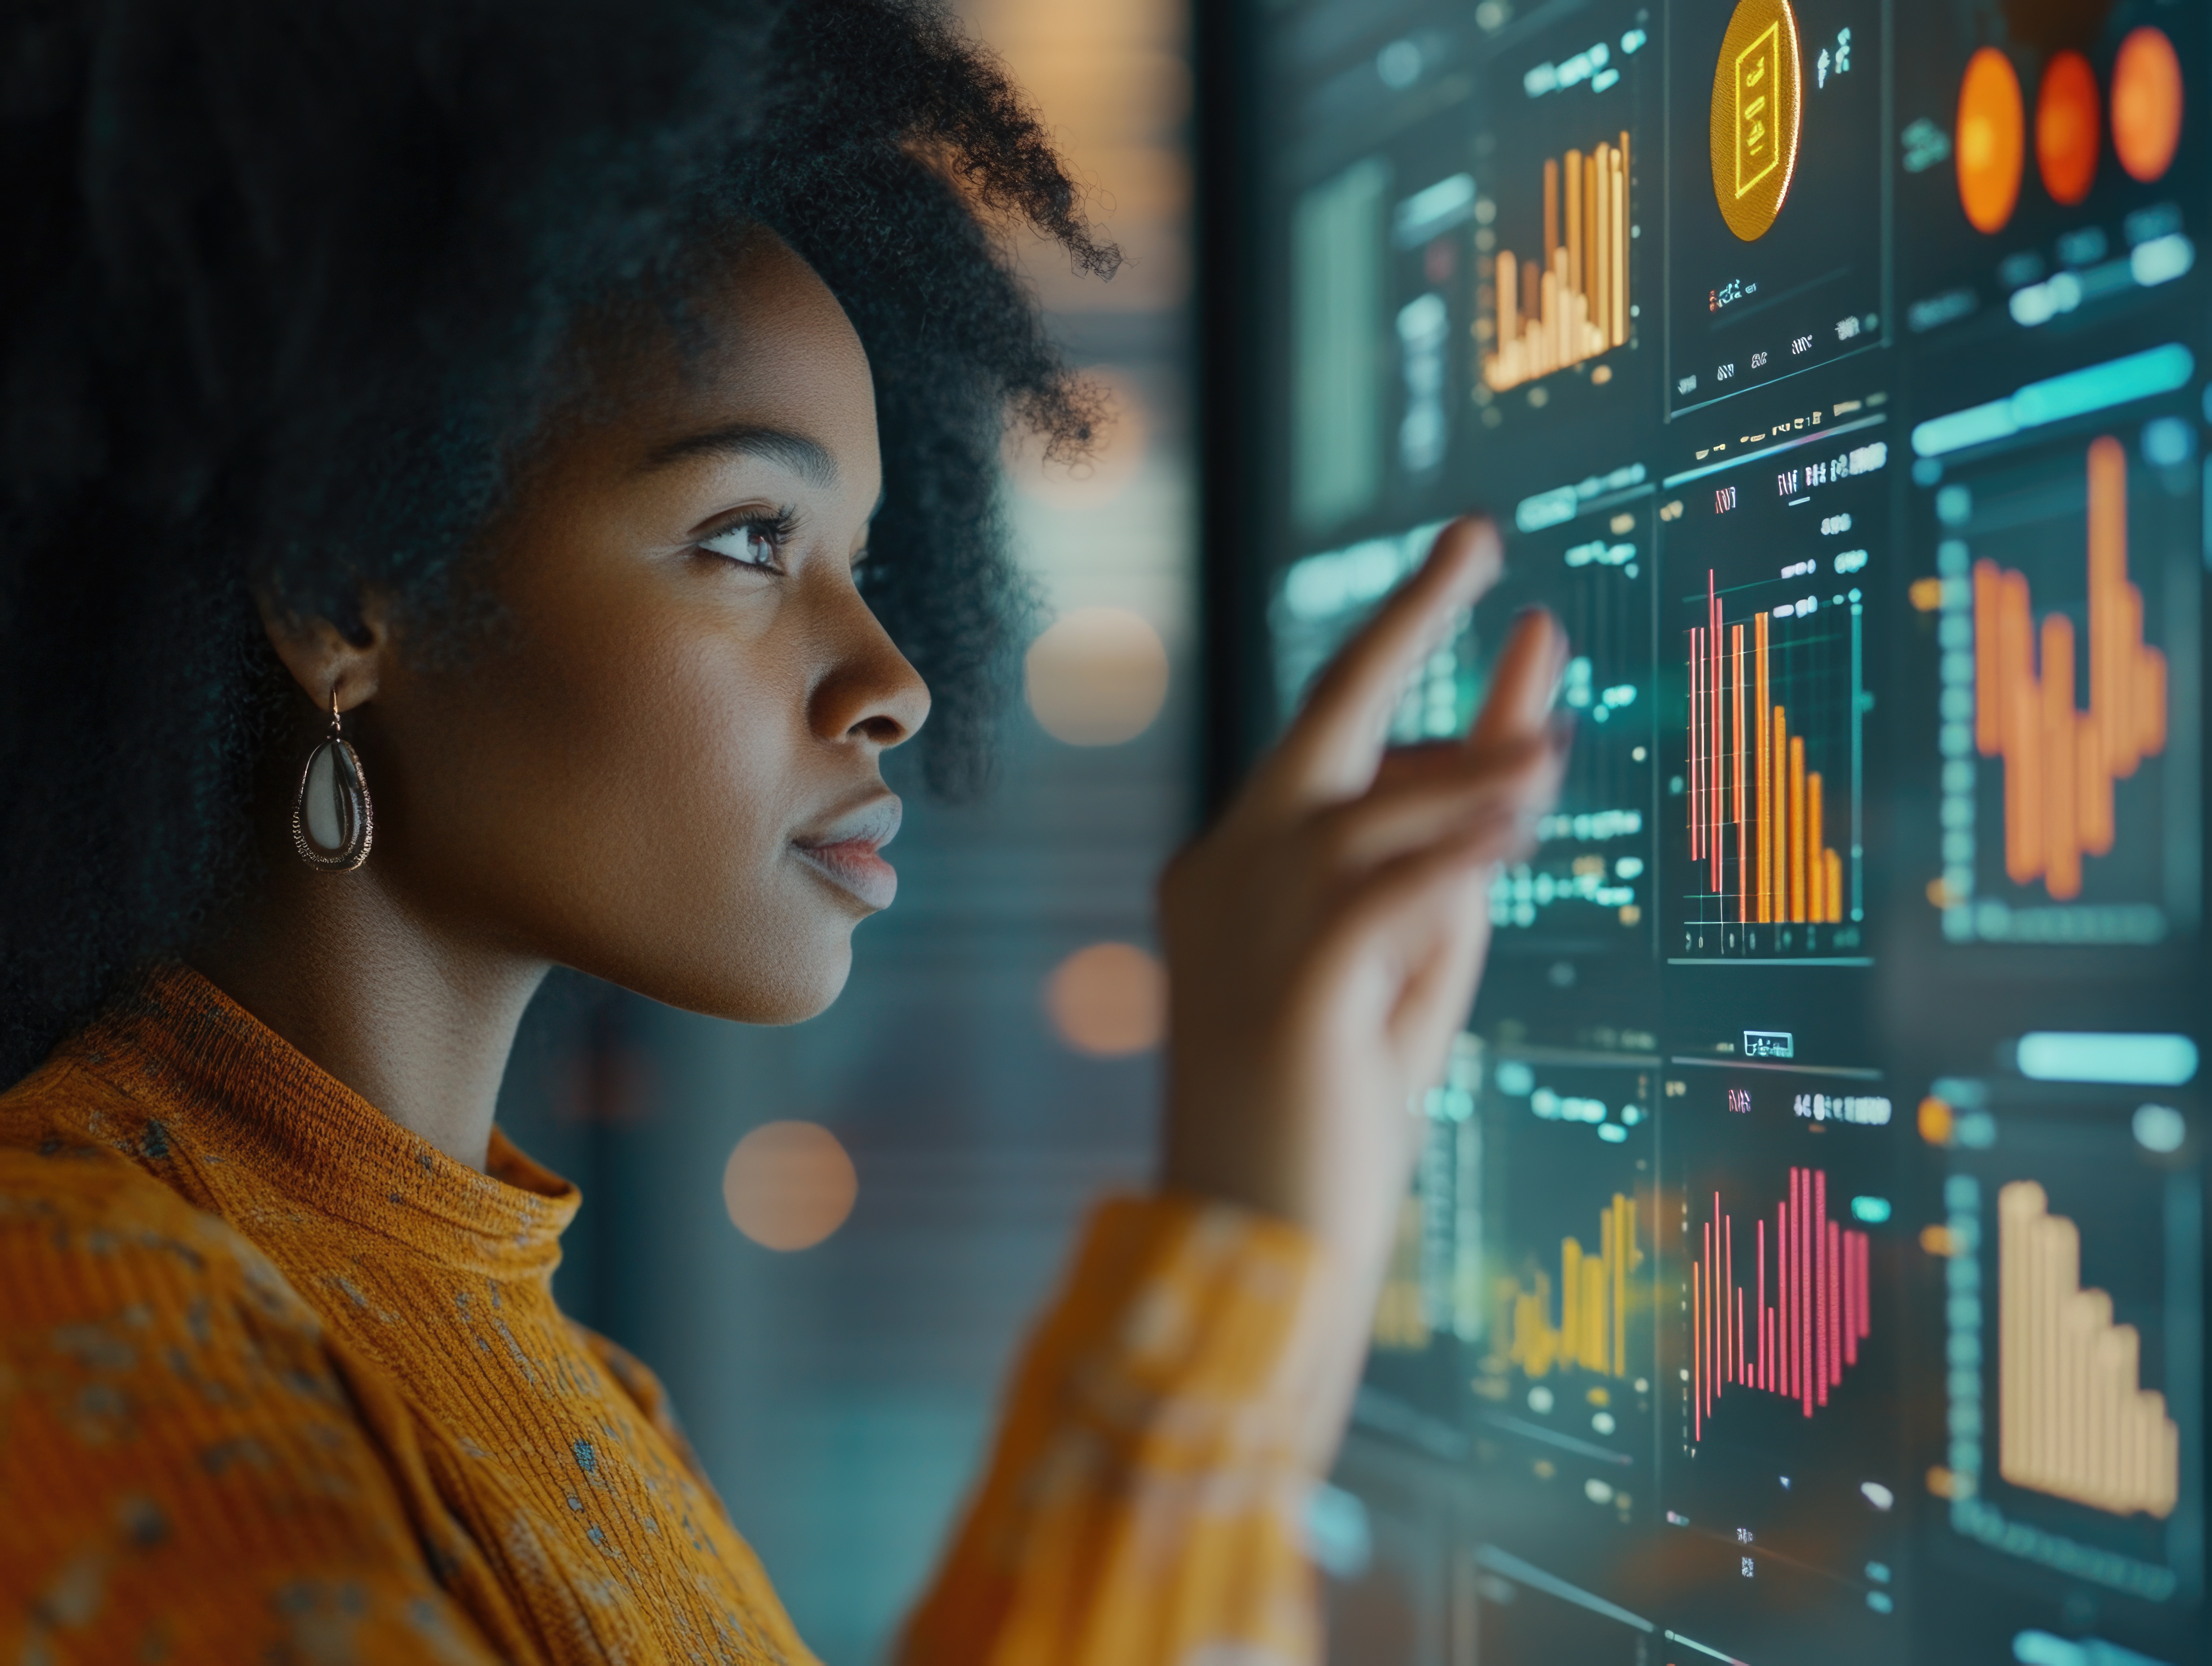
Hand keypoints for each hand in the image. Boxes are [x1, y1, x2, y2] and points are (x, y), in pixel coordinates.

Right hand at [1156, 517, 1566, 1446]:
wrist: (1254, 1256)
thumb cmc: (1326, 1118)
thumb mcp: (1404, 979)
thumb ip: (1450, 870)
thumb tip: (1520, 760)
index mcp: (1229, 866)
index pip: (1334, 737)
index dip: (1408, 649)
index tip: (1469, 579)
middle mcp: (1223, 872)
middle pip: (1325, 715)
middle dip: (1406, 619)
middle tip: (1478, 541)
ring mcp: (1245, 925)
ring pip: (1375, 808)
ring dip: (1476, 781)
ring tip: (1557, 762)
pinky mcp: (1289, 990)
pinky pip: (1389, 892)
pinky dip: (1458, 853)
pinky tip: (1525, 814)